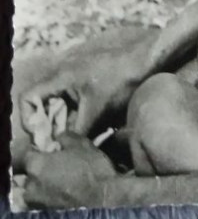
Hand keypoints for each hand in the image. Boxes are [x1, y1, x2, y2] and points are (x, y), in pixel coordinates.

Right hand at [19, 36, 149, 138]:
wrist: (147, 64)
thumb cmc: (121, 80)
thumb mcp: (97, 111)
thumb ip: (77, 132)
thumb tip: (63, 154)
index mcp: (60, 78)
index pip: (29, 97)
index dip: (29, 119)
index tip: (40, 138)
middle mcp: (64, 79)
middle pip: (44, 108)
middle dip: (48, 129)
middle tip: (57, 149)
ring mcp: (78, 84)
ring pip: (61, 111)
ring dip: (63, 128)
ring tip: (72, 146)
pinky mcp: (91, 91)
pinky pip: (76, 110)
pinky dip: (78, 124)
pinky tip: (87, 137)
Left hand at [24, 133, 118, 209]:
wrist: (106, 197)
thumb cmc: (92, 167)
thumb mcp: (81, 144)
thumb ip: (64, 137)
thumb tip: (57, 138)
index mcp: (36, 165)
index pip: (24, 155)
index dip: (33, 151)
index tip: (42, 149)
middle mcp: (31, 186)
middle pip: (28, 175)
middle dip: (37, 170)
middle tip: (52, 166)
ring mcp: (38, 203)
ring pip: (34, 190)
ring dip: (42, 185)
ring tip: (57, 182)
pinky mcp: (47, 214)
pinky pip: (42, 201)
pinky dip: (49, 196)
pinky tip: (62, 193)